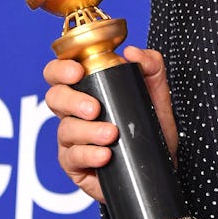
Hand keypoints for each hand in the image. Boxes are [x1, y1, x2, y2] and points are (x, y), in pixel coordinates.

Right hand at [43, 45, 177, 202]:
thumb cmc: (153, 129)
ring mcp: (72, 140)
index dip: (60, 69)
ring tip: (111, 134)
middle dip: (71, 100)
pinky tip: (105, 155)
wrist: (163, 166)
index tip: (77, 71)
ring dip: (88, 131)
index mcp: (88, 92)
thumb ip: (152, 67)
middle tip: (94, 108)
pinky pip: (72, 158)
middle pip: (53, 98)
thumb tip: (132, 52)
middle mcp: (74, 114)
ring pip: (66, 129)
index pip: (59, 74)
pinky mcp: (75, 165)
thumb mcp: (158, 95)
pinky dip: (89, 154)